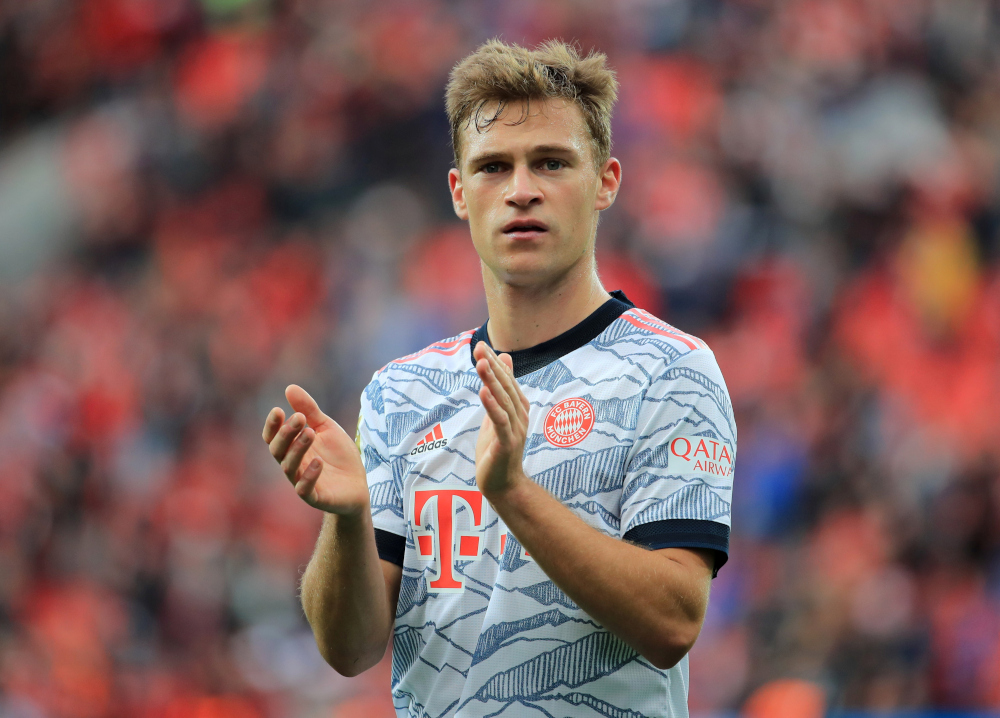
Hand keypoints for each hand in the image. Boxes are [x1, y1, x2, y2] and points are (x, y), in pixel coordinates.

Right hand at [263, 385, 369, 514]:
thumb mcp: (326, 427)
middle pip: (278, 450)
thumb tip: (290, 387)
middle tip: (299, 418)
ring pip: (289, 467)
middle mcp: (292, 464)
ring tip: (310, 433)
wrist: (359, 484)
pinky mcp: (315, 497)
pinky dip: (309, 476)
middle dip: (286, 434)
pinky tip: (319, 462)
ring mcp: (301, 481)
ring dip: (298, 449)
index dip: (272, 425)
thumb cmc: (338, 455)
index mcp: (292, 447)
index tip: (278, 410)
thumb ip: (309, 410)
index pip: (273, 437)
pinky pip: (305, 489)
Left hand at [473, 341, 530, 498]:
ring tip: (480, 364)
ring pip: (503, 401)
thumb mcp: (497, 415)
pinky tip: (483, 392)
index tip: (480, 346)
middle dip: (491, 367)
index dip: (493, 363)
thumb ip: (500, 389)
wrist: (503, 484)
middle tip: (479, 348)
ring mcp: (515, 429)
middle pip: (505, 386)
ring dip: (491, 381)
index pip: (506, 380)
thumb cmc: (498, 449)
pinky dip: (492, 406)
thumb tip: (503, 359)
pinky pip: (499, 421)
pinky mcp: (507, 443)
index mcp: (518, 407)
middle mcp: (520, 415)